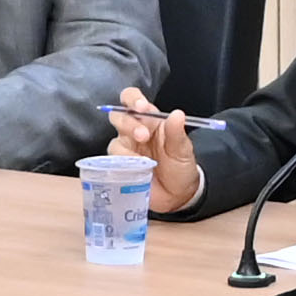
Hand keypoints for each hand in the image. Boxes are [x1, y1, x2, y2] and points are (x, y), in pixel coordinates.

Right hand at [105, 92, 202, 213]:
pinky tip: (134, 170)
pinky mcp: (120, 168)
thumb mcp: (183, 150)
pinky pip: (112, 164)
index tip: (141, 107)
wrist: (178, 196)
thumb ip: (177, 133)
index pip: (133, 100)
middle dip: (128, 123)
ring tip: (141, 161)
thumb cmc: (180, 167)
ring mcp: (126, 150)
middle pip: (118, 117)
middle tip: (143, 135)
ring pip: (114, 141)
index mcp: (150, 121)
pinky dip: (122, 166)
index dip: (132, 99)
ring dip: (126, 149)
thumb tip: (177, 114)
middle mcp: (134, 132)